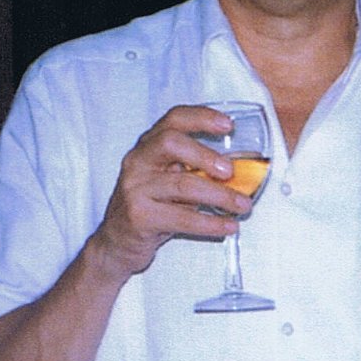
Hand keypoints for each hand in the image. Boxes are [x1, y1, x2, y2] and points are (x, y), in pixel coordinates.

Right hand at [86, 105, 255, 280]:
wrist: (116, 242)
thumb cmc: (151, 206)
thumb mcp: (170, 180)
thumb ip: (197, 170)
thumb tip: (244, 173)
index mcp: (149, 146)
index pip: (173, 119)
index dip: (201, 117)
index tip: (228, 125)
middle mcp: (138, 162)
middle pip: (170, 143)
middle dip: (205, 154)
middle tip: (231, 172)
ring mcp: (135, 188)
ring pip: (181, 185)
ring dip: (219, 196)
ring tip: (243, 206)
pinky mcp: (139, 217)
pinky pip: (182, 218)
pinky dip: (211, 223)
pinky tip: (228, 226)